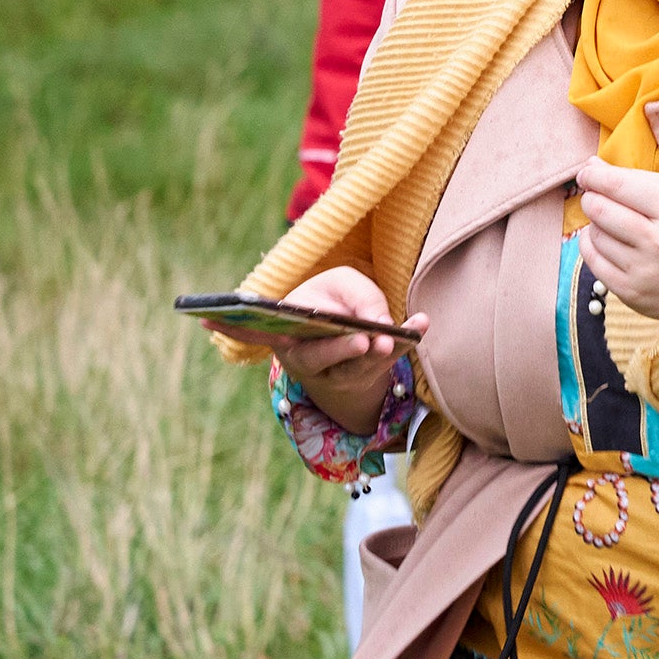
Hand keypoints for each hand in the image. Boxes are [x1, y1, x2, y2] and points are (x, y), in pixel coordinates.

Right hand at [206, 265, 420, 434]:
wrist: (344, 328)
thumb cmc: (333, 297)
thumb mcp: (341, 284)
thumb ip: (357, 296)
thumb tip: (378, 323)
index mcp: (282, 334)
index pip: (262, 335)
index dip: (248, 331)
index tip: (237, 323)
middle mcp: (306, 358)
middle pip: (320, 358)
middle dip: (342, 350)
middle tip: (363, 342)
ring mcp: (338, 372)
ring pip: (359, 366)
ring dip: (385, 349)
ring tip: (404, 332)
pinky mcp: (368, 374)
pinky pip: (387, 361)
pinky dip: (407, 341)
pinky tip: (421, 324)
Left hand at [574, 159, 658, 337]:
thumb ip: (639, 178)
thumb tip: (592, 164)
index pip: (619, 185)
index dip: (594, 175)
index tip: (587, 172)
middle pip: (600, 209)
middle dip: (591, 197)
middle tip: (595, 196)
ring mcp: (644, 270)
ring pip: (595, 235)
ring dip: (595, 224)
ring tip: (613, 223)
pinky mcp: (631, 292)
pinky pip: (592, 261)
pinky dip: (591, 246)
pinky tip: (604, 241)